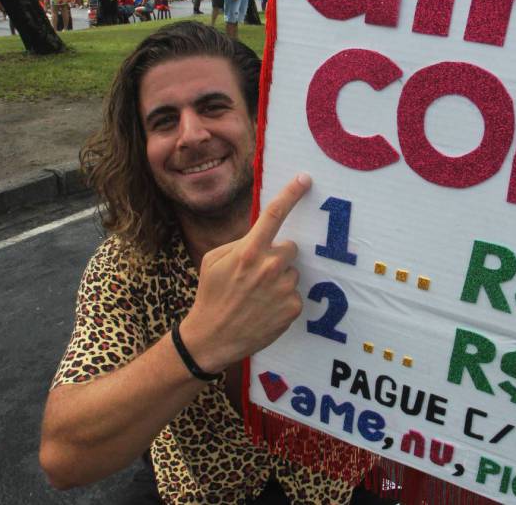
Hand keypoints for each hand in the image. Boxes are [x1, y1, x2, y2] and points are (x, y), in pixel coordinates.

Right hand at [182, 174, 311, 372]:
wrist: (213, 337)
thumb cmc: (211, 295)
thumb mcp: (214, 260)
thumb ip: (241, 243)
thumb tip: (261, 236)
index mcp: (249, 250)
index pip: (274, 214)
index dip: (291, 194)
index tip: (304, 179)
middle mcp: (270, 266)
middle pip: (290, 247)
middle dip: (277, 255)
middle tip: (257, 274)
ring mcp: (284, 288)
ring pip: (292, 272)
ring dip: (280, 279)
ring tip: (258, 296)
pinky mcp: (293, 307)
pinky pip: (294, 293)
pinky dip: (283, 299)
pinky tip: (265, 309)